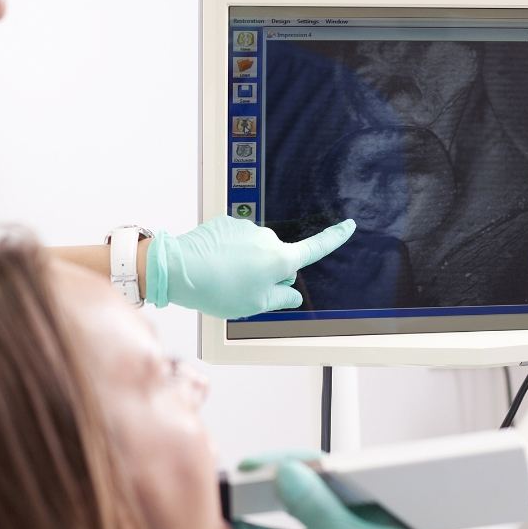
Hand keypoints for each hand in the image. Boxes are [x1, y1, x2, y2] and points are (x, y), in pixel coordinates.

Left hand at [145, 215, 355, 317]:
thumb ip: (280, 300)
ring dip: (247, 263)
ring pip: (256, 250)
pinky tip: (214, 265)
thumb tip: (293, 296)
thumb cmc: (218, 290)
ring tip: (224, 279)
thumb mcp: (255, 305)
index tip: (348, 226)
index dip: (334, 238)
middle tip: (245, 290)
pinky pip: (236, 241)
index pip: (315, 248)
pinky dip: (230, 253)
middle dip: (269, 272)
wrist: (179, 268)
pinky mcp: (227, 223)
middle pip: (279, 257)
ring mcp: (246, 228)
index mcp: (280, 260)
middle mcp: (268, 239)